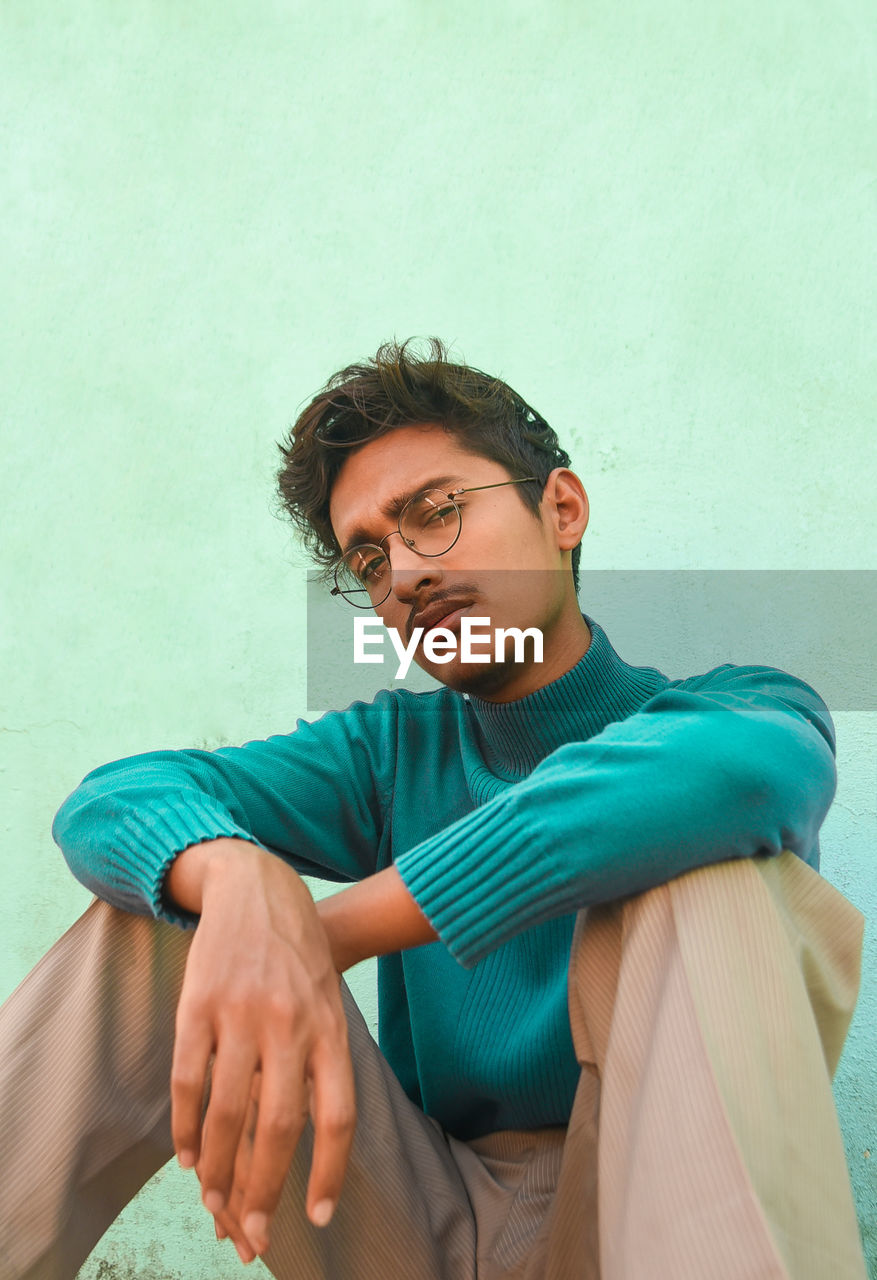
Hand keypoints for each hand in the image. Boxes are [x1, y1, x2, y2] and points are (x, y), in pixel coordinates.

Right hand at [167, 839, 355, 1260]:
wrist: (255, 885)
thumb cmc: (297, 952)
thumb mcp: (327, 997)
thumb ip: (319, 1058)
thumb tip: (305, 1136)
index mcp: (330, 1027)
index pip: (337, 1114)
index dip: (329, 1170)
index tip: (316, 1215)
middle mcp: (289, 1024)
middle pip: (278, 1125)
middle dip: (264, 1188)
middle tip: (253, 1233)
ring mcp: (242, 1014)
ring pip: (226, 1112)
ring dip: (218, 1168)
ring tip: (215, 1202)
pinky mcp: (199, 1004)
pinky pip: (188, 1080)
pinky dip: (185, 1128)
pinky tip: (187, 1157)